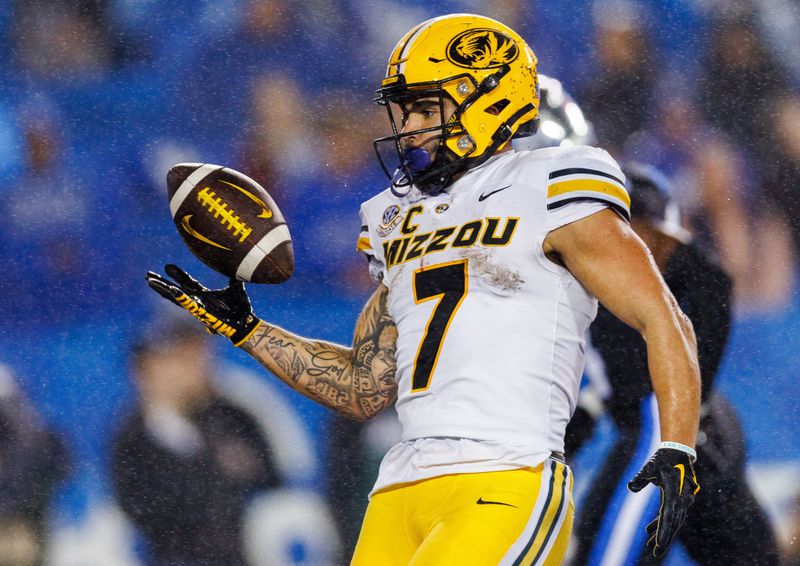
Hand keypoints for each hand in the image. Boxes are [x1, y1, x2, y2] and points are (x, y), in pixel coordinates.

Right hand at [145, 264, 260, 346]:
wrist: (246, 323)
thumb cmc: (240, 309)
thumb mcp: (236, 289)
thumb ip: (234, 280)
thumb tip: (236, 269)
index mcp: (204, 295)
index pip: (187, 283)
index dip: (177, 275)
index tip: (167, 266)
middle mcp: (198, 302)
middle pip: (175, 291)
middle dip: (161, 284)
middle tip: (147, 276)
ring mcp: (198, 308)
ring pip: (176, 298)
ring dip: (163, 290)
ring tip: (150, 281)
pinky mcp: (202, 313)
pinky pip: (189, 304)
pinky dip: (180, 297)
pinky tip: (171, 289)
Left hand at [628, 448, 699, 556]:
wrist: (677, 452)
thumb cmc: (662, 460)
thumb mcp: (649, 467)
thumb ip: (640, 477)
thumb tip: (631, 487)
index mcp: (674, 493)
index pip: (668, 516)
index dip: (662, 531)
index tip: (659, 545)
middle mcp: (682, 499)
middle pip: (673, 524)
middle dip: (664, 539)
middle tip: (655, 553)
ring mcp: (684, 501)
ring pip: (674, 522)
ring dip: (663, 533)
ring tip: (650, 545)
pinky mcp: (682, 500)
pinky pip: (672, 515)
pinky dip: (662, 523)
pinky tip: (649, 529)